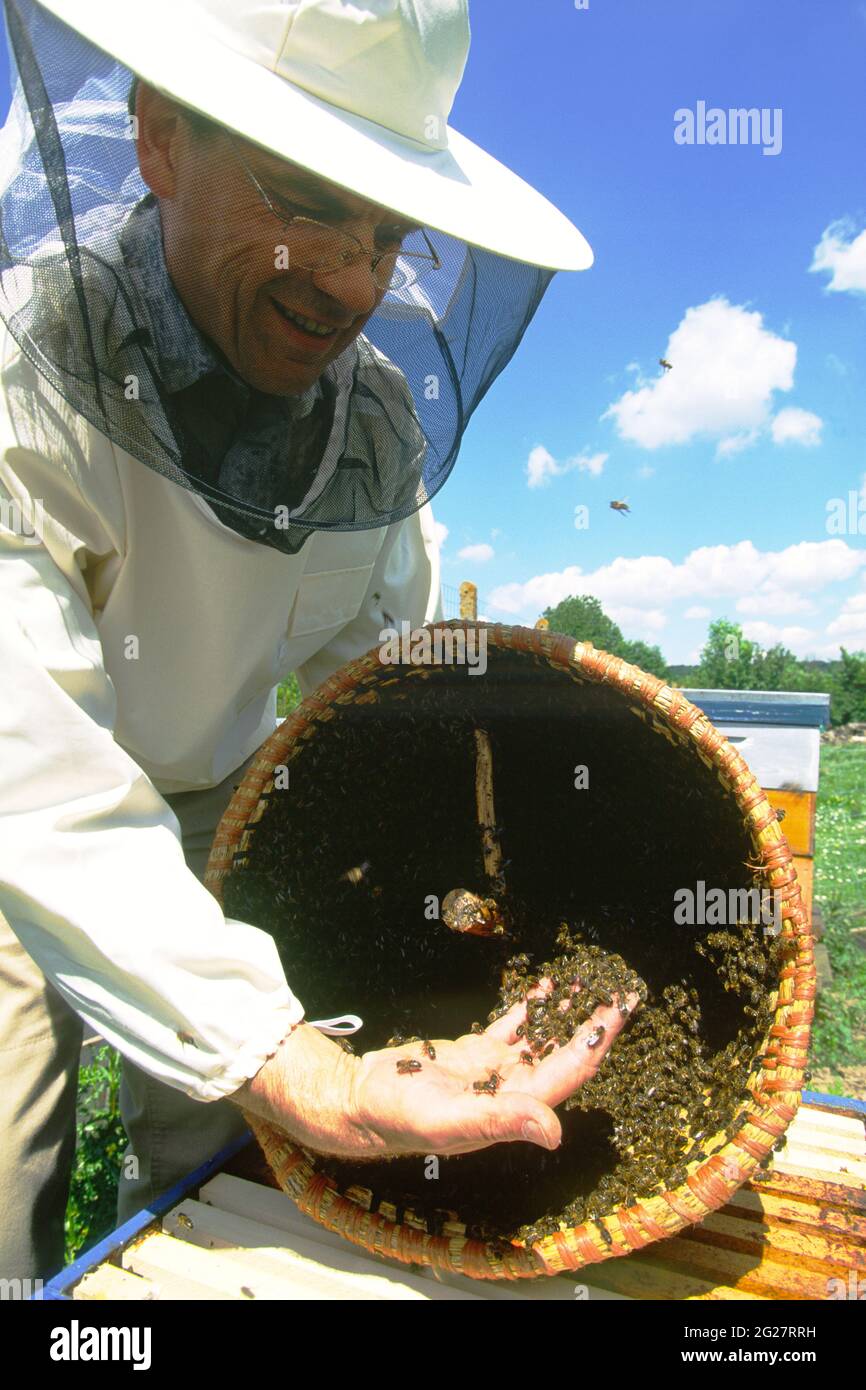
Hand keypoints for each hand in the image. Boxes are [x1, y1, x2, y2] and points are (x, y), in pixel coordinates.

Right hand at [349, 982, 639, 1155]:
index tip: (621, 1012)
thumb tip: (555, 1133)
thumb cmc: (397, 1115)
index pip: (570, 1070)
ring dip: (568, 1013)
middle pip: (565, 1051)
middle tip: (620, 989)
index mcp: (514, 1107)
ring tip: (591, 982)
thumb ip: (501, 1121)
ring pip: (543, 1037)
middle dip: (593, 1022)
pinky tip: (546, 988)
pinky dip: (531, 1009)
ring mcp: (494, 1072)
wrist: (357, 1101)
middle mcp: (512, 1090)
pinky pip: (513, 1029)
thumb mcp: (448, 1119)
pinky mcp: (474, 1055)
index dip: (598, 1042)